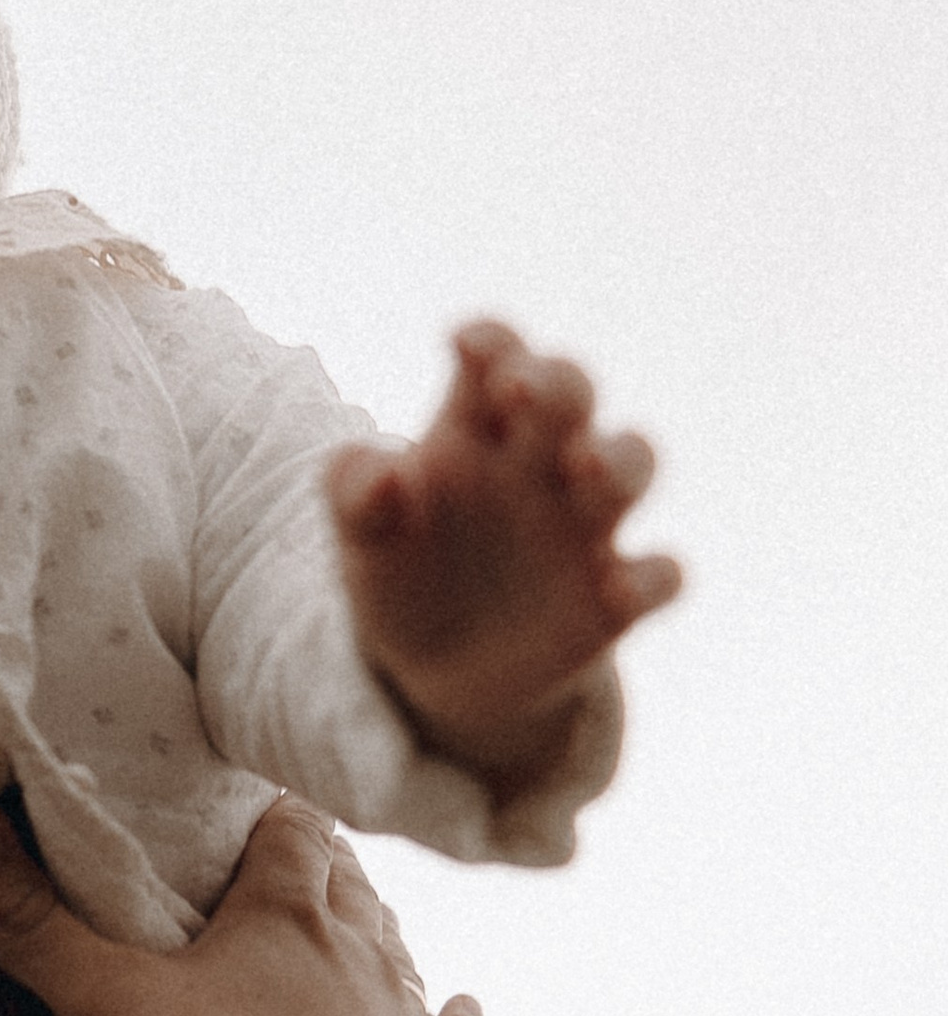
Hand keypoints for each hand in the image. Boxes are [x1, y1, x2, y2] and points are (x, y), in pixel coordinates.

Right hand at [0, 792, 486, 1015]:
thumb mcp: (113, 1008)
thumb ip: (33, 925)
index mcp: (289, 907)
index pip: (287, 824)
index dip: (261, 807)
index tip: (233, 802)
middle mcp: (363, 944)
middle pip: (343, 878)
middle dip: (312, 863)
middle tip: (275, 862)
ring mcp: (411, 1014)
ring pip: (395, 945)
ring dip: (371, 930)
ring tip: (347, 923)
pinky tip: (461, 1011)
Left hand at [329, 321, 681, 800]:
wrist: (434, 675)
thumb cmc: (401, 577)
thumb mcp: (362, 538)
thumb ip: (354, 493)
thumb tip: (382, 468)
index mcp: (474, 428)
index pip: (496, 357)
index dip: (492, 341)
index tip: (465, 345)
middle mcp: (540, 461)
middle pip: (571, 392)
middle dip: (557, 381)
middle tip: (520, 390)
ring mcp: (584, 524)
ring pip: (633, 460)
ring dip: (619, 457)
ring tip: (585, 469)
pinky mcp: (615, 597)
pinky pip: (661, 573)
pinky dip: (651, 576)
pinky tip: (616, 589)